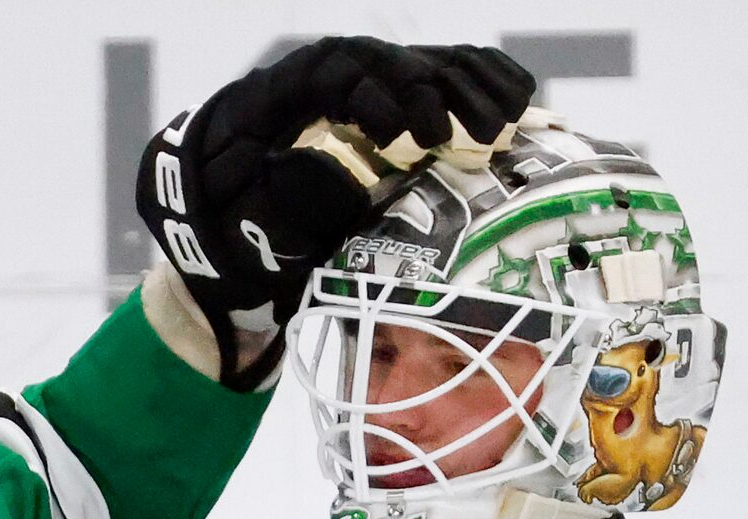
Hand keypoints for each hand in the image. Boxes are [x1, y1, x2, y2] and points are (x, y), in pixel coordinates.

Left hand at [136, 39, 534, 386]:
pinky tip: (521, 101)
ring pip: (420, 64)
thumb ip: (271, 203)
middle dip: (426, 94)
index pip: (330, 74)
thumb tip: (327, 172)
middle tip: (463, 136)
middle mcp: (326, 76)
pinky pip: (445, 74)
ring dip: (468, 88)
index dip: (371, 96)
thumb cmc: (228, 226)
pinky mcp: (396, 96)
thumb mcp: (235, 225)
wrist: (226, 218)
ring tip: (505, 126)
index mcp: (277, 95)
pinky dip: (483, 81)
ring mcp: (365, 82)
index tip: (402, 135)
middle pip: (383, 63)